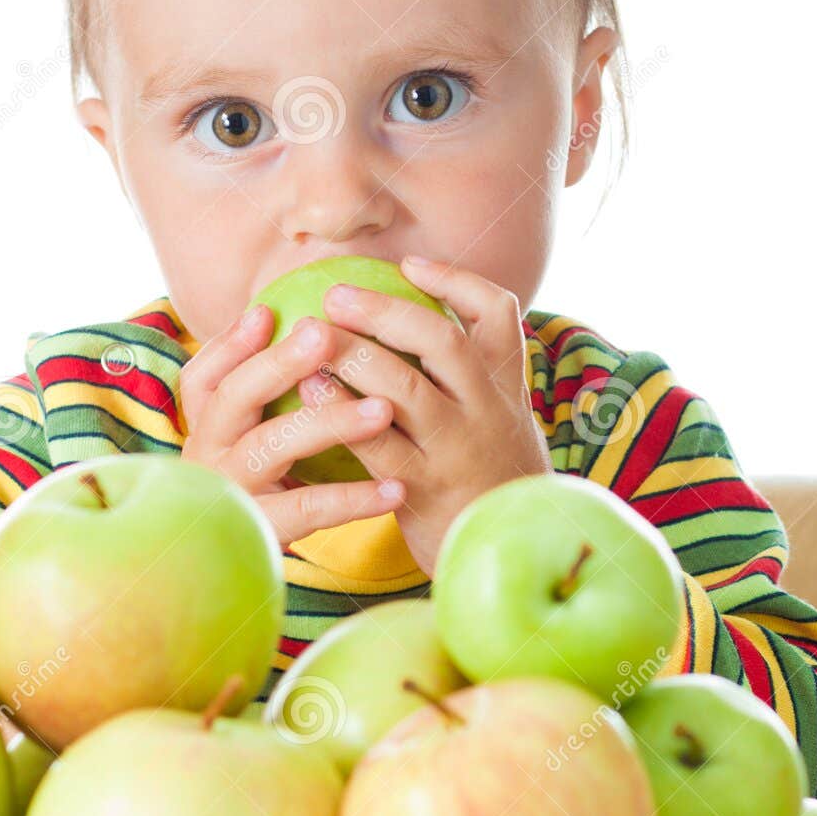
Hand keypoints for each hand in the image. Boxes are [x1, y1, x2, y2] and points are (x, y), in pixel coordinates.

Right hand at [179, 306, 404, 547]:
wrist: (230, 574)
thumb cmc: (264, 491)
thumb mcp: (254, 440)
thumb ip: (270, 397)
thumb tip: (311, 330)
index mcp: (207, 428)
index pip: (204, 376)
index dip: (230, 343)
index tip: (267, 312)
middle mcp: (209, 456)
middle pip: (234, 398)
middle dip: (278, 363)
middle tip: (325, 334)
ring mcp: (232, 494)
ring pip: (271, 446)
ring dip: (327, 422)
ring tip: (381, 410)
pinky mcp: (262, 532)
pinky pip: (309, 508)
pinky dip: (354, 499)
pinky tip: (395, 489)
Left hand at [304, 255, 552, 574]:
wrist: (507, 551)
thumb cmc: (489, 479)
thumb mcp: (501, 422)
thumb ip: (470, 379)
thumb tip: (412, 326)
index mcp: (506, 386)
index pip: (499, 315)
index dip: (455, 281)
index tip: (409, 264)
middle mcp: (486, 411)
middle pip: (442, 342)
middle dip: (385, 311)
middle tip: (334, 295)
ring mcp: (457, 449)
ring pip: (407, 390)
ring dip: (355, 357)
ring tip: (311, 336)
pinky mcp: (425, 489)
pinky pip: (377, 445)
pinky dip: (341, 413)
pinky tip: (309, 393)